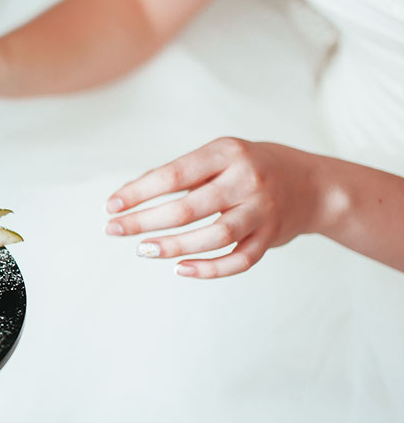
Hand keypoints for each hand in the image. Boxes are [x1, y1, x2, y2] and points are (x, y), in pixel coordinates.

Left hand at [104, 138, 322, 278]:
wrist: (312, 185)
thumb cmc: (250, 168)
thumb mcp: (219, 157)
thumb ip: (180, 173)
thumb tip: (129, 196)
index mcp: (227, 153)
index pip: (173, 174)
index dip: (139, 192)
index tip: (110, 206)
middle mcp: (246, 179)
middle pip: (188, 208)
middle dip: (144, 221)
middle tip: (114, 231)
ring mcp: (262, 210)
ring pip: (213, 235)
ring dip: (173, 246)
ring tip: (143, 250)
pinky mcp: (272, 237)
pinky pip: (240, 259)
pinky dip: (210, 269)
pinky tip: (181, 269)